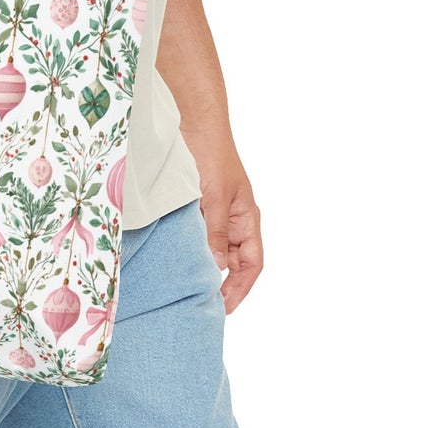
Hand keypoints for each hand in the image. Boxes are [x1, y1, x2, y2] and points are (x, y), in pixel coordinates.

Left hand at [190, 132, 262, 314]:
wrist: (194, 121)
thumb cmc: (212, 154)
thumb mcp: (215, 197)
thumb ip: (216, 232)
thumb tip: (216, 268)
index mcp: (247, 217)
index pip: (252, 263)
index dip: (241, 288)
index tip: (223, 307)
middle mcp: (233, 218)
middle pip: (233, 261)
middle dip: (221, 283)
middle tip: (200, 302)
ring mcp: (214, 211)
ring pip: (213, 248)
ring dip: (203, 265)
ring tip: (187, 286)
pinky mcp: (195, 204)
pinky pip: (196, 233)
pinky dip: (189, 247)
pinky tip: (176, 257)